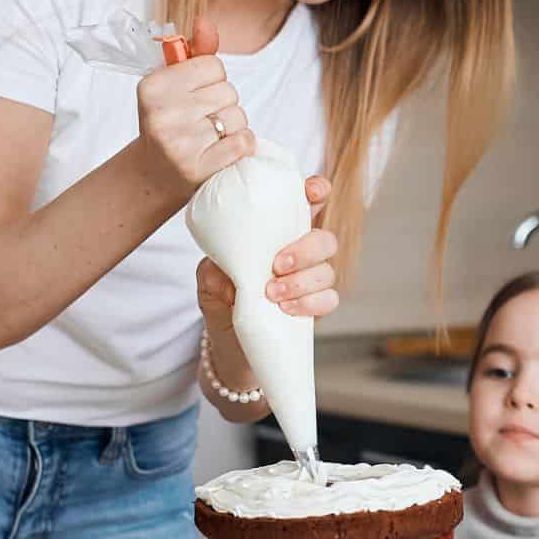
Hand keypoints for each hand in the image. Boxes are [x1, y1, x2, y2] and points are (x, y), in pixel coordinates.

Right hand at [136, 15, 254, 195]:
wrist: (155, 173)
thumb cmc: (171, 122)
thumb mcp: (174, 85)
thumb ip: (195, 54)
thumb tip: (205, 22)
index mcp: (153, 87)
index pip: (213, 65)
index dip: (212, 80)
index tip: (196, 95)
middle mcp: (162, 113)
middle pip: (228, 91)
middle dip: (224, 104)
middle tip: (202, 120)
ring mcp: (180, 142)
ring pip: (238, 116)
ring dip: (233, 126)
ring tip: (211, 135)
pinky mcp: (199, 167)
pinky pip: (244, 142)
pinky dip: (242, 145)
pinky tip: (223, 149)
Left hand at [196, 177, 339, 329]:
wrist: (232, 346)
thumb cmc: (223, 304)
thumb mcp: (209, 281)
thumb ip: (216, 269)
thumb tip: (234, 275)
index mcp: (276, 235)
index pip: (304, 205)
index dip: (316, 192)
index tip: (311, 192)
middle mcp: (299, 255)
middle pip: (325, 240)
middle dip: (306, 250)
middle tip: (277, 265)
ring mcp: (310, 282)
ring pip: (327, 271)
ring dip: (302, 282)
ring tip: (272, 294)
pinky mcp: (315, 308)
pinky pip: (329, 299)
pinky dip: (310, 303)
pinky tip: (286, 309)